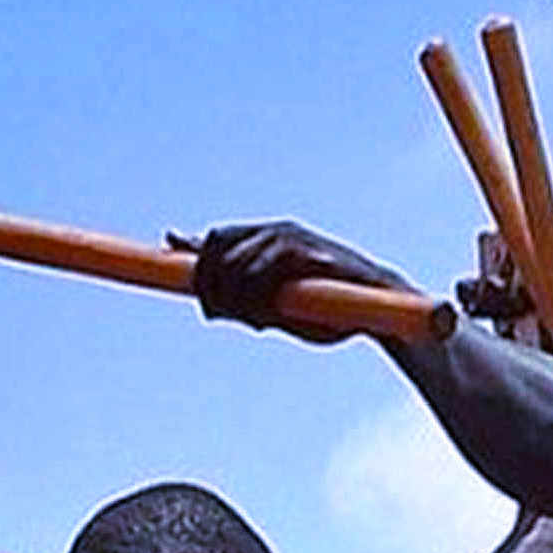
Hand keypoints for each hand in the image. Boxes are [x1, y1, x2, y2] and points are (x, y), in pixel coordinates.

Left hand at [186, 218, 410, 342]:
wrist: (377, 310)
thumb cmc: (322, 308)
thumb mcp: (269, 304)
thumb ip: (230, 288)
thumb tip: (175, 249)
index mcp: (262, 239)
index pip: (212, 240)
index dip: (196, 269)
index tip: (205, 305)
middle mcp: (273, 231)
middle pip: (216, 249)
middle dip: (210, 288)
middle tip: (217, 317)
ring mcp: (289, 238)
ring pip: (235, 264)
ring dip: (233, 299)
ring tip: (253, 322)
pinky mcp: (305, 251)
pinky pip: (261, 272)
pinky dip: (255, 298)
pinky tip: (265, 318)